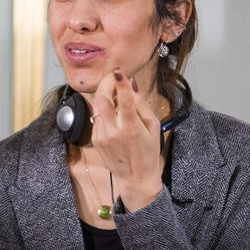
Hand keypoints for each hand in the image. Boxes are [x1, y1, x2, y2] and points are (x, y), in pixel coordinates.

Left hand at [91, 68, 162, 211]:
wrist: (135, 177)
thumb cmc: (148, 151)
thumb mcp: (154, 126)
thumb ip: (141, 104)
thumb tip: (132, 85)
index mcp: (131, 128)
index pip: (124, 101)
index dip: (120, 84)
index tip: (119, 72)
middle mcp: (113, 131)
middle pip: (102, 99)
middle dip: (106, 83)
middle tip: (115, 76)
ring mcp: (102, 135)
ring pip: (97, 105)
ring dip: (105, 93)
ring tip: (116, 91)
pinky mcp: (96, 138)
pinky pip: (97, 116)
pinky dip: (104, 107)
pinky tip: (114, 109)